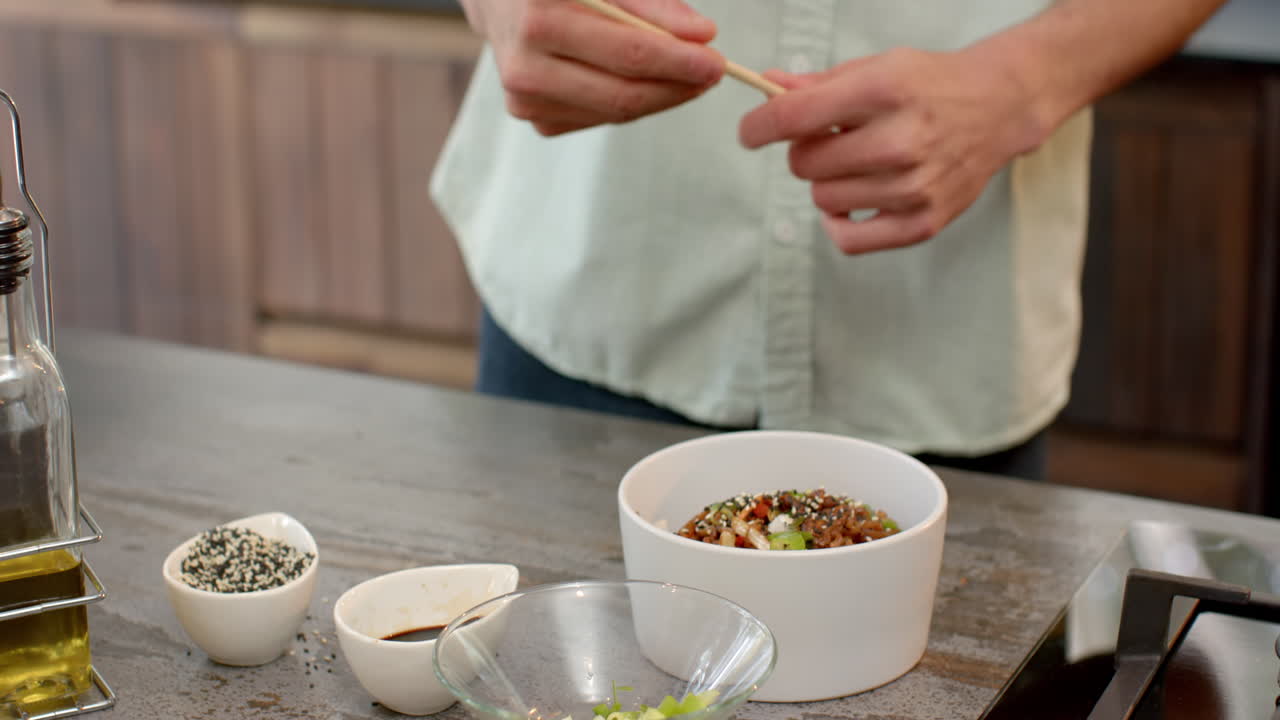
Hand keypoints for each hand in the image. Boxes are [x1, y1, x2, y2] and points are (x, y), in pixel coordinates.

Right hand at [460, 0, 725, 135]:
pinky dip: (629, 103)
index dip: (678, 61)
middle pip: (621, 95)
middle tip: (713, 74)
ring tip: (687, 77)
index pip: (626, 53)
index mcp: (537, 16)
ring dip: (659, 98)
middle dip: (676, 87)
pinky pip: (598, 118)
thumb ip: (651, 4)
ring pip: (613, 113)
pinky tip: (645, 84)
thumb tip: (701, 35)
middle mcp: (523, 64)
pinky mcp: (532, 117)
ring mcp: (524, 99)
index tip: (717, 61)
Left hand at [738, 47, 1047, 253]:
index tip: (750, 132)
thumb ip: (818, 83)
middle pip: (804, 164)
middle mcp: (900, 140)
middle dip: (804, 151)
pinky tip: (850, 203)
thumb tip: (768, 86)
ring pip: (822, 199)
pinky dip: (839, 224)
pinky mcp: (923, 222)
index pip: (794, 118)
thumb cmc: (929, 85)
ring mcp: (913, 186)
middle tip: (828, 141)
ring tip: (854, 164)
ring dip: (826, 183)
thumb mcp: (876, 67)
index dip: (758, 127)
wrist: (998, 107)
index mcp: (883, 90)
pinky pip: (849, 240)